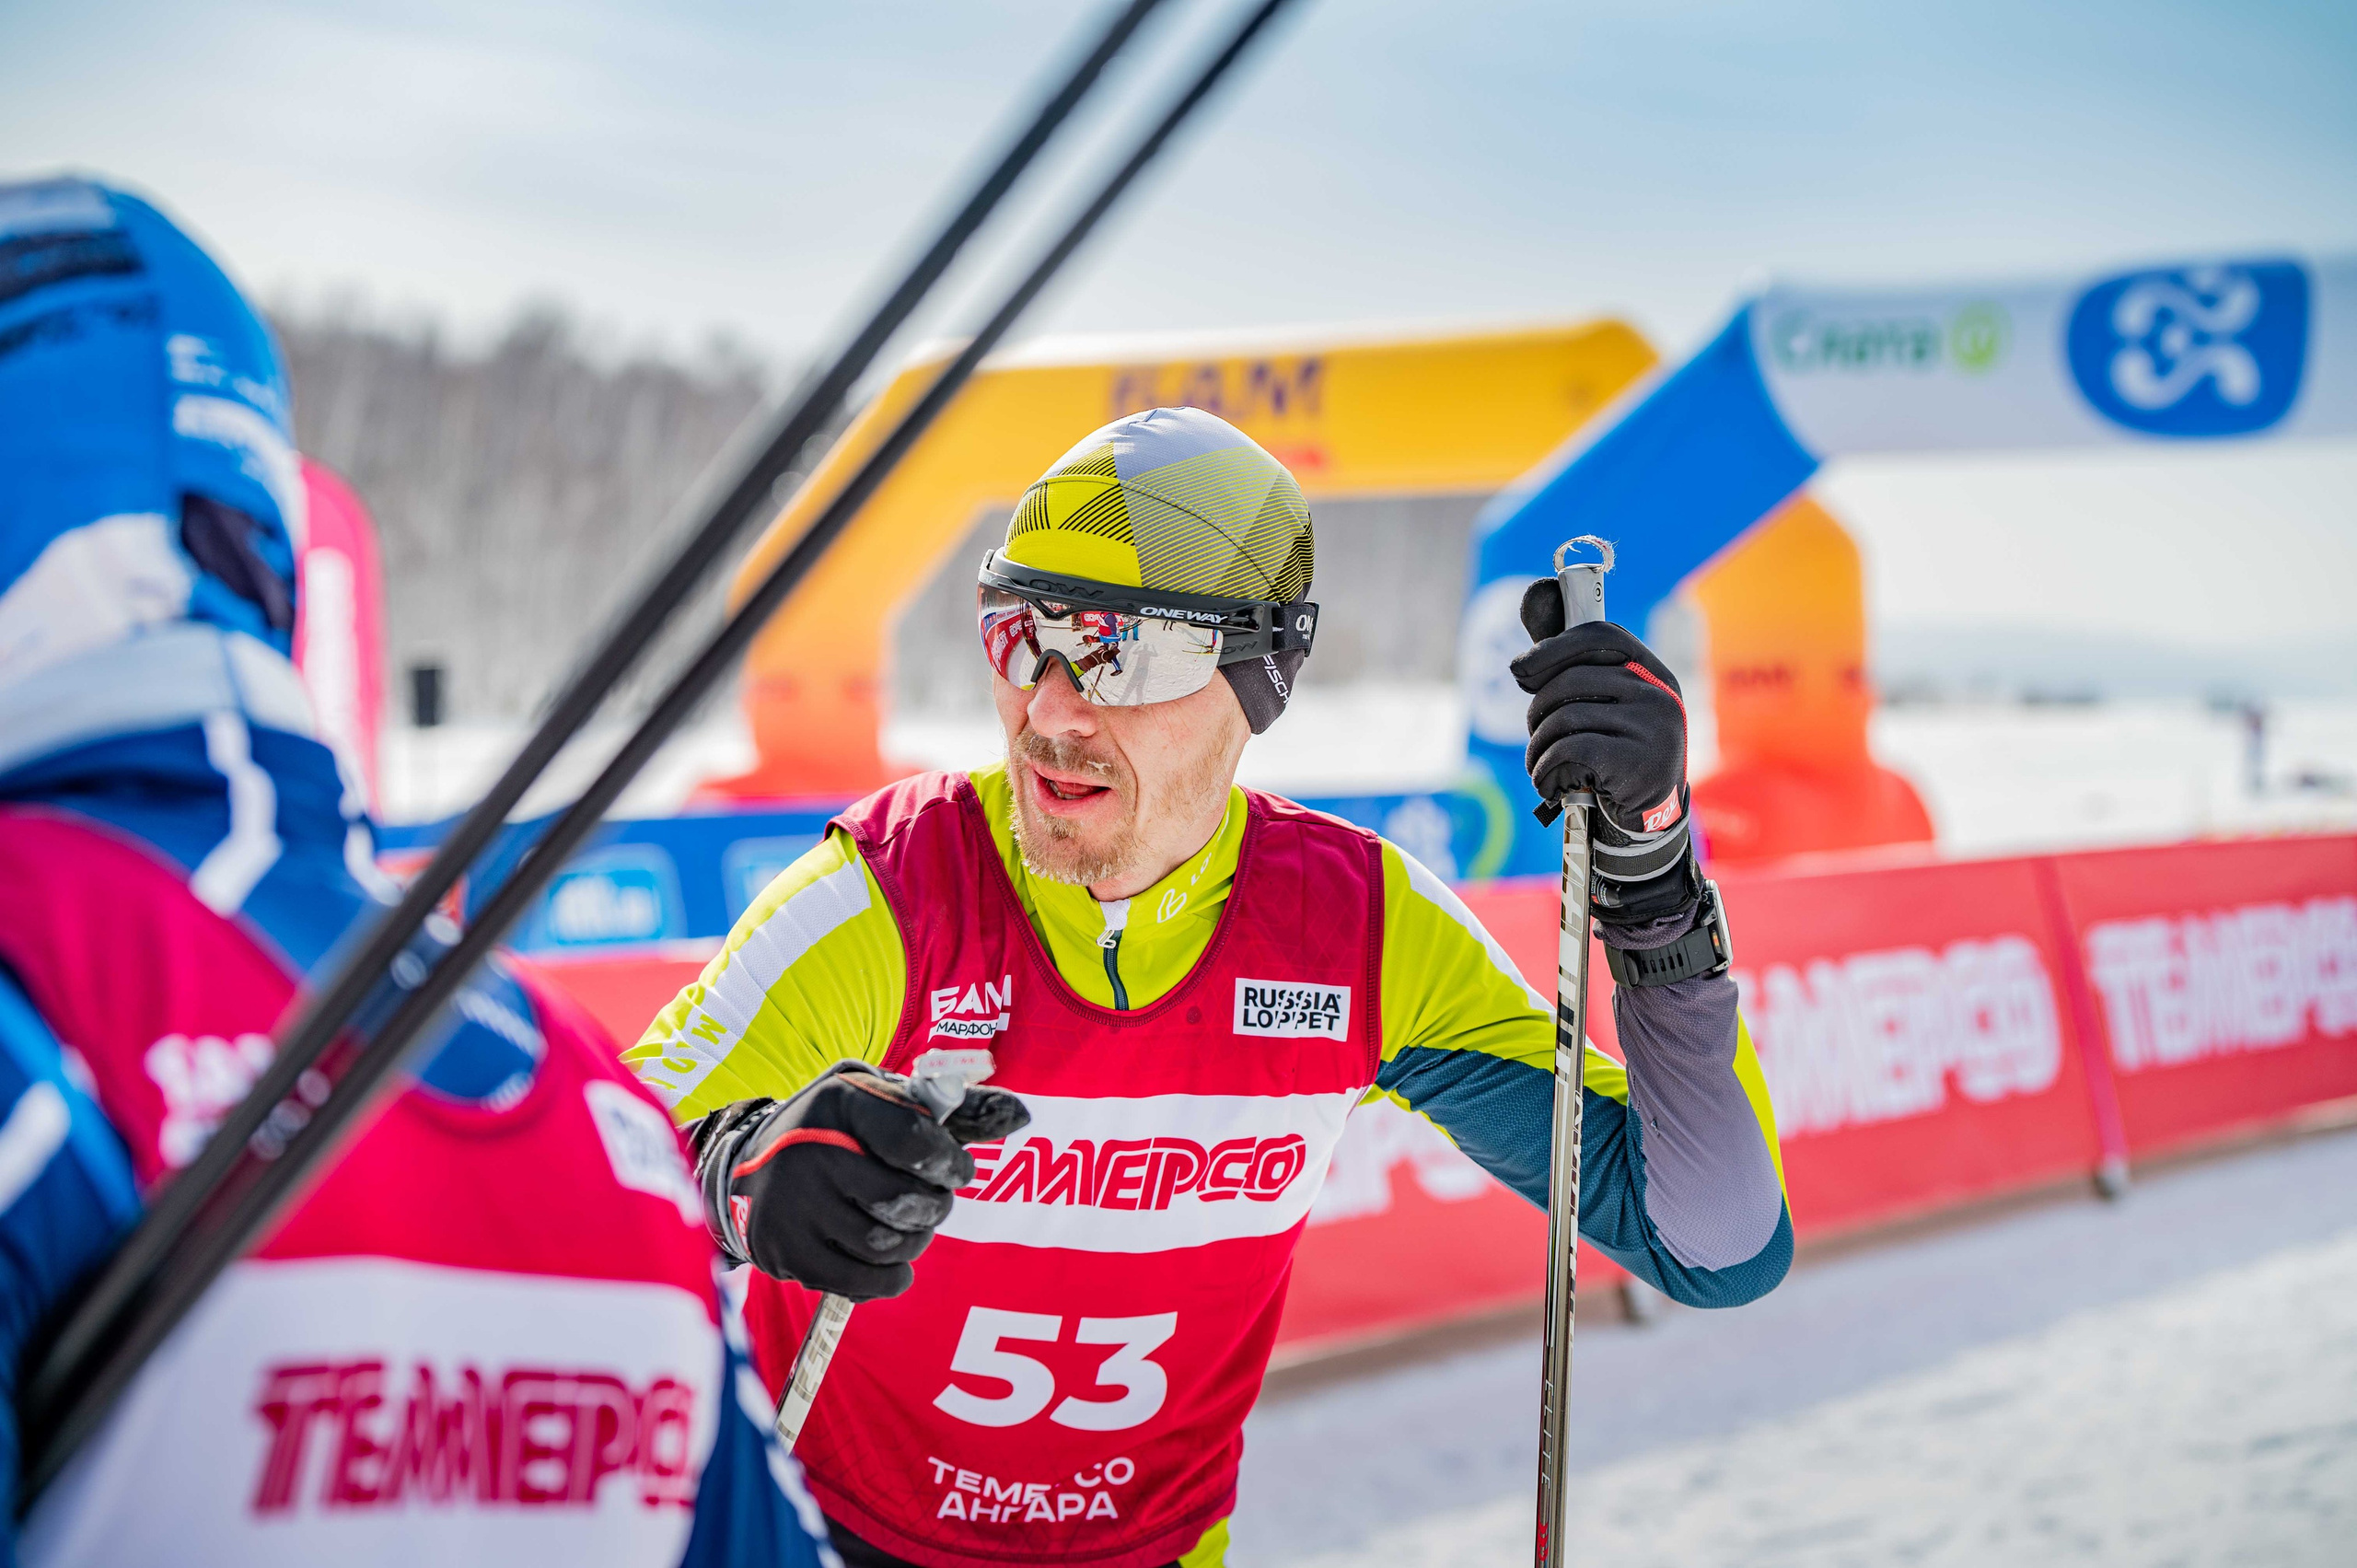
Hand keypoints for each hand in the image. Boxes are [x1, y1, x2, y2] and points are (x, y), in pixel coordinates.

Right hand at [689, 1061, 1029, 1300]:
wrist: (745, 1169)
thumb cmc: (835, 1131)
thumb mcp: (876, 1099)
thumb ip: (943, 1107)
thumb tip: (1019, 1114)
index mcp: (839, 1102)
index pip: (910, 1139)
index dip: (948, 1164)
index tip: (959, 1173)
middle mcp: (810, 1152)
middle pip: (901, 1201)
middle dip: (934, 1209)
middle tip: (933, 1205)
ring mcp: (793, 1206)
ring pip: (884, 1246)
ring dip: (914, 1244)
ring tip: (910, 1229)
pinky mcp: (785, 1252)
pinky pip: (858, 1282)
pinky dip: (890, 1279)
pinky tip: (894, 1265)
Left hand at [1512, 578, 1696, 924]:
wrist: (1649, 825)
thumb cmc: (1615, 756)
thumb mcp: (1600, 706)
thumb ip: (1569, 656)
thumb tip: (1537, 592)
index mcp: (1651, 671)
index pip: (1599, 636)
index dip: (1551, 648)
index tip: (1521, 672)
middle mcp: (1658, 694)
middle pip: (1569, 683)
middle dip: (1537, 714)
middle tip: (1539, 741)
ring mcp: (1654, 728)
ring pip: (1562, 720)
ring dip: (1538, 751)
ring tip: (1545, 769)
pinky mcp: (1639, 763)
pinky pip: (1568, 751)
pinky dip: (1546, 771)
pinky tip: (1551, 785)